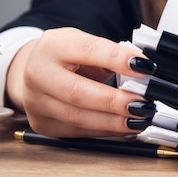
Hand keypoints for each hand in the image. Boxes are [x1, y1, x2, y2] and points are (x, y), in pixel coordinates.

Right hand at [5, 27, 156, 137]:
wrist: (32, 70)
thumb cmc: (65, 57)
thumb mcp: (84, 44)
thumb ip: (110, 55)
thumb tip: (143, 71)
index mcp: (53, 45)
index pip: (87, 50)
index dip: (117, 59)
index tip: (145, 67)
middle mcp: (38, 74)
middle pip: (78, 92)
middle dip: (115, 101)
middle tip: (143, 103)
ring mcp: (36, 102)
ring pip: (78, 117)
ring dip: (114, 122)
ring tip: (139, 119)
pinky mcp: (41, 124)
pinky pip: (78, 132)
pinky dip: (105, 131)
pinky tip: (124, 127)